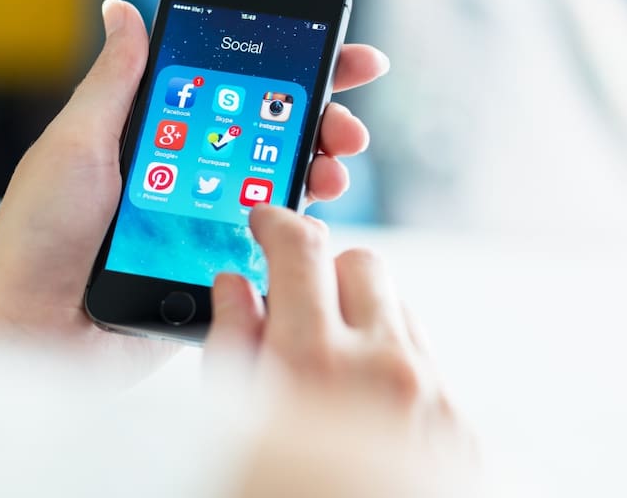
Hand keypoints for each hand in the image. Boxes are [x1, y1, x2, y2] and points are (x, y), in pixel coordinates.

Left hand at [0, 0, 389, 380]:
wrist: (32, 327)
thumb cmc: (39, 233)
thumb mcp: (77, 142)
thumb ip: (115, 81)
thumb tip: (122, 9)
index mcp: (155, 136)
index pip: (232, 91)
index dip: (287, 70)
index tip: (338, 55)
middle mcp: (186, 175)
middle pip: (268, 138)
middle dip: (319, 122)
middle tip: (345, 125)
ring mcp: (203, 224)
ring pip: (277, 190)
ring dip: (316, 171)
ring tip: (331, 168)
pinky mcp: (211, 273)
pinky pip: (266, 247)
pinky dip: (296, 230)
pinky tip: (310, 217)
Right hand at [206, 205, 475, 494]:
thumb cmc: (285, 492)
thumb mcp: (236, 422)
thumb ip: (231, 342)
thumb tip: (231, 285)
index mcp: (313, 361)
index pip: (300, 249)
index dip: (277, 221)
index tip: (265, 219)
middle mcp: (381, 363)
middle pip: (361, 261)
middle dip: (325, 271)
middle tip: (300, 304)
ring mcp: (428, 389)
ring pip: (398, 305)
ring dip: (362, 316)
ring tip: (331, 365)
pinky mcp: (458, 416)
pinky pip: (424, 354)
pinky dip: (391, 357)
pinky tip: (364, 400)